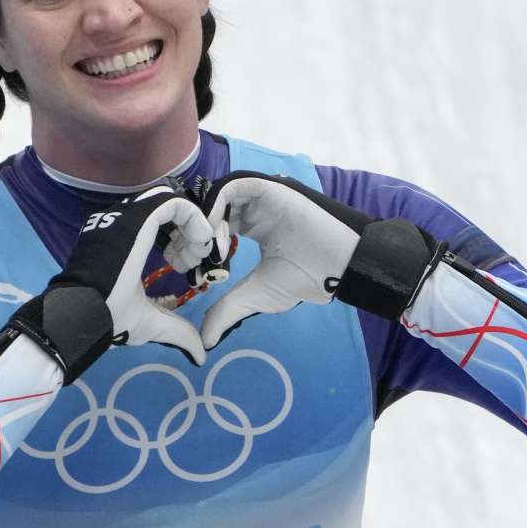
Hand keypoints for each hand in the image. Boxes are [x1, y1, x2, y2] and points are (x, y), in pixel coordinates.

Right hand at [7, 184, 214, 382]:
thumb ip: (177, 331)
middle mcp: (123, 223)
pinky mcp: (138, 216)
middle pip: (168, 212)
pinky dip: (195, 218)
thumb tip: (201, 355)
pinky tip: (202, 242)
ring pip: (173, 204)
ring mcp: (128, 217)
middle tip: (196, 261)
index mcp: (123, 242)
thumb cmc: (111, 317)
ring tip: (198, 254)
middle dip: (190, 234)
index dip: (181, 241)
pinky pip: (174, 203)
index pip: (158, 224)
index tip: (188, 268)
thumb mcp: (151, 323)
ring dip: (194, 227)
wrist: (87, 313)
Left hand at [196, 171, 439, 348]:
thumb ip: (228, 310)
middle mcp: (255, 209)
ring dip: (203, 221)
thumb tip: (204, 340)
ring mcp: (261, 197)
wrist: (340, 266)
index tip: (187, 269)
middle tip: (186, 260)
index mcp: (254, 227)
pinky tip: (217, 236)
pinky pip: (232, 187)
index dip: (196, 245)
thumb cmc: (306, 278)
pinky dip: (216, 207)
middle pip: (210, 209)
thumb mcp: (257, 295)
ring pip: (216, 197)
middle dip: (193, 233)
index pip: (214, 225)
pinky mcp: (269, 188)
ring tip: (205, 250)